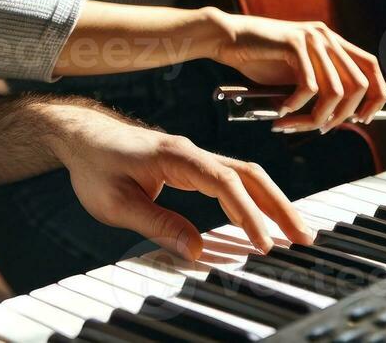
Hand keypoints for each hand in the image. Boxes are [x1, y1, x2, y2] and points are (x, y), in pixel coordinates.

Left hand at [43, 102, 316, 259]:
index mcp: (177, 155)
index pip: (225, 183)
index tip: (263, 244)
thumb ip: (157, 224)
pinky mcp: (192, 165)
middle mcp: (193, 152)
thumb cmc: (95, 164)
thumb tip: (195, 249)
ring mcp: (195, 157)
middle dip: (279, 205)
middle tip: (304, 236)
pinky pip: (233, 179)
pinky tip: (265, 218)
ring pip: (246, 174)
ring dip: (272, 201)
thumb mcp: (117, 203)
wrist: (81, 135)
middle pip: (249, 174)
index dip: (248, 214)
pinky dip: (254, 198)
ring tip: (295, 230)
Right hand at [206, 9, 385, 130]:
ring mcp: (311, 38)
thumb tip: (338, 117)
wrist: (226, 38)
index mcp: (331, 41)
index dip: (375, 97)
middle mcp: (326, 37)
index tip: (362, 120)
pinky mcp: (294, 44)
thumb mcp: (295, 74)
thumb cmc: (257, 58)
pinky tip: (280, 110)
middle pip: (359, 84)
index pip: (372, 67)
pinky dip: (296, 106)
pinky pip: (309, 87)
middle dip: (343, 115)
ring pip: (335, 91)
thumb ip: (319, 87)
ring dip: (315, 116)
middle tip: (319, 128)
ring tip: (294, 123)